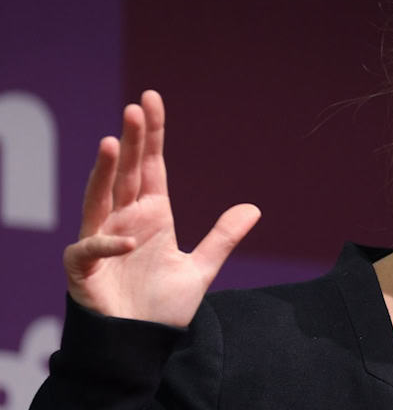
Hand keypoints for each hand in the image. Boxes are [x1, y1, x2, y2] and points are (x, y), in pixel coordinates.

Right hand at [63, 90, 259, 326]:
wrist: (138, 346)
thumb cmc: (161, 307)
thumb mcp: (200, 269)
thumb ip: (223, 238)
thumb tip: (253, 207)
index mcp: (152, 216)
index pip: (151, 166)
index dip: (151, 135)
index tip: (151, 100)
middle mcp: (125, 221)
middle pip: (127, 173)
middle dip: (132, 141)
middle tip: (136, 108)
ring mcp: (102, 242)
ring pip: (99, 198)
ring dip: (105, 172)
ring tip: (114, 142)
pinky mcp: (84, 270)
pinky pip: (91, 250)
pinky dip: (108, 244)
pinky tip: (129, 241)